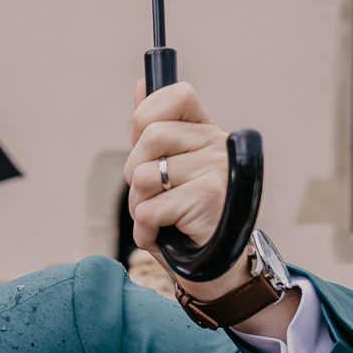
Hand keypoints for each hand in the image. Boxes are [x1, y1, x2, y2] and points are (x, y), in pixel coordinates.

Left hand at [123, 82, 295, 335]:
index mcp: (207, 131)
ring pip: (144, 176)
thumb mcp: (165, 170)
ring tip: (161, 219)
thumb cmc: (184, 217)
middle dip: (134, 172)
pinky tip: (164, 236)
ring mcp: (217, 171)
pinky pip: (150, 209)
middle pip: (151, 137)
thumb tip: (141, 83)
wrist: (214, 269)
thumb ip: (152, 129)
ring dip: (139, 205)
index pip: (178, 94)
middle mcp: (218, 145)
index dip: (148, 114)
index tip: (144, 143)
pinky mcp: (209, 199)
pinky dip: (146, 231)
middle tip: (149, 194)